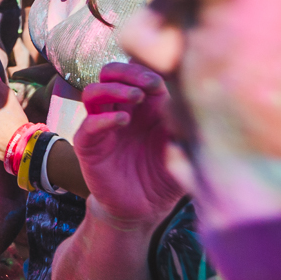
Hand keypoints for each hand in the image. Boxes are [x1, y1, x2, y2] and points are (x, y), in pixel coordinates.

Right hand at [73, 62, 184, 224]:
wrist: (144, 210)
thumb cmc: (166, 176)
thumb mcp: (182, 146)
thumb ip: (184, 122)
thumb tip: (191, 95)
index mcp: (142, 107)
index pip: (134, 72)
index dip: (146, 69)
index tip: (165, 80)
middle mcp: (118, 110)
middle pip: (109, 73)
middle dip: (128, 72)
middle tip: (150, 84)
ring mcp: (101, 128)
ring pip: (93, 92)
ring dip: (114, 89)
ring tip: (136, 98)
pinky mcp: (89, 147)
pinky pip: (88, 125)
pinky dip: (103, 118)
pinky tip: (123, 121)